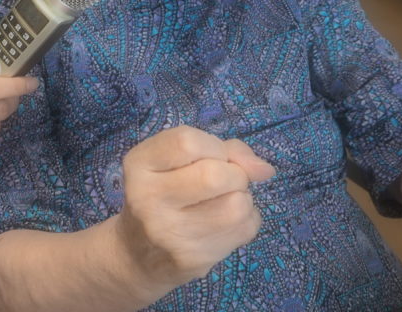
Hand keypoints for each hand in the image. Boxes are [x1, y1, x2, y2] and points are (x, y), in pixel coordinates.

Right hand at [116, 125, 274, 292]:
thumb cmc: (163, 193)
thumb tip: (264, 169)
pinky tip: (224, 223)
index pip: (187, 142)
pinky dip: (246, 220)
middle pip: (215, 175)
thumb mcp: (175, 160)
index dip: (213, 146)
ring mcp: (170, 233)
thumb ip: (222, 149)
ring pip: (237, 205)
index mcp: (139, 165)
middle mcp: (147, 199)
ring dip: (242, 198)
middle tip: (222, 182)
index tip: (211, 156)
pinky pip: (245, 229)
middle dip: (234, 174)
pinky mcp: (193, 259)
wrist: (138, 253)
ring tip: (223, 202)